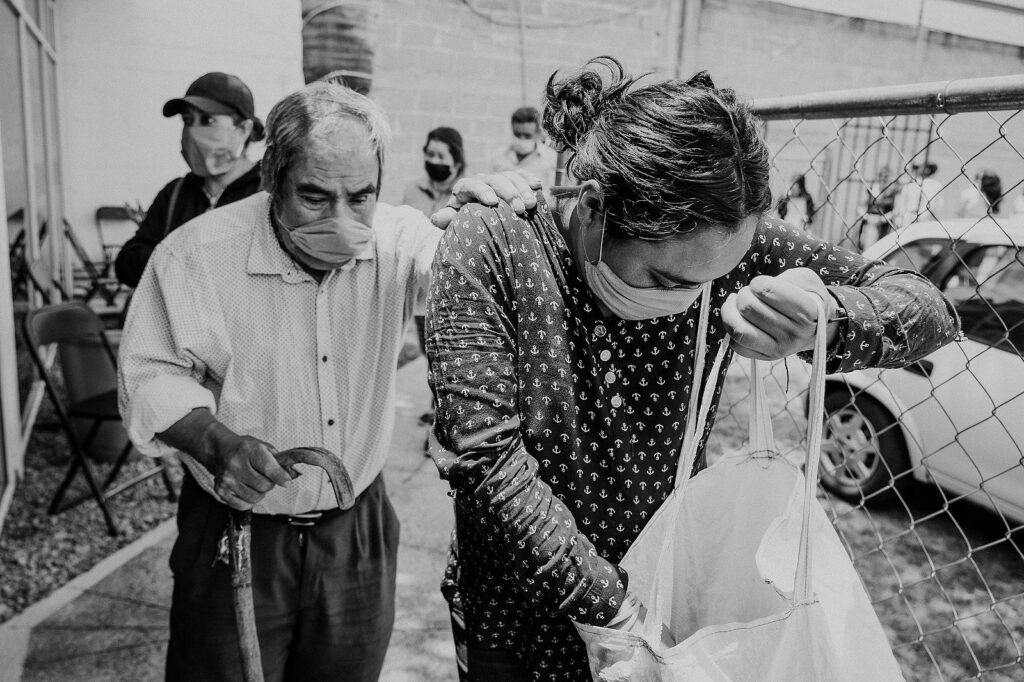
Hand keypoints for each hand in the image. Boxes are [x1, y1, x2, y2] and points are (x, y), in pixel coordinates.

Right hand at [207, 432, 293, 510]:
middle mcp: (235, 465)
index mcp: (249, 450)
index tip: (287, 482)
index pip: (269, 468)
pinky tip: (246, 489)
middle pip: (264, 486)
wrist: (220, 451)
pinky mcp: (221, 491)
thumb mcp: (264, 447)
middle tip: (264, 477)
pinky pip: (243, 505)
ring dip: (259, 493)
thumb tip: (295, 474)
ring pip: (255, 498)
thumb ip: (280, 460)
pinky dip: (248, 500)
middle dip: (269, 483)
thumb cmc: (246, 450)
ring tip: (254, 482)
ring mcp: (227, 479)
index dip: (280, 477)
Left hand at [430, 170, 542, 227]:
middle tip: (521, 209)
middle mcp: (482, 180)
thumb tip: (435, 218)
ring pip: (510, 176)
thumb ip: (447, 220)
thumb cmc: (465, 223)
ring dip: (523, 189)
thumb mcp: (455, 222)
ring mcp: (498, 179)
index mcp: (465, 188)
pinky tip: (538, 185)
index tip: (492, 202)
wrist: (479, 221)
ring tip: (532, 204)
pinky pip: (521, 176)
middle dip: (509, 193)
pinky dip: (529, 179)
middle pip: (495, 179)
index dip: (481, 191)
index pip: (471, 184)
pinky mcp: (511, 181)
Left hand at [722, 268, 839, 360]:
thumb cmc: (805, 296)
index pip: (766, 290)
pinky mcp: (766, 357)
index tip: (763, 285)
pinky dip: (732, 328)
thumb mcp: (805, 279)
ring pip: (738, 328)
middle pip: (747, 307)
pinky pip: (736, 344)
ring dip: (732, 311)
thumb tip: (757, 289)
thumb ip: (785, 278)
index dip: (758, 283)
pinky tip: (740, 319)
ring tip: (739, 304)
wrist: (814, 326)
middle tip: (752, 294)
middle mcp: (794, 334)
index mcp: (808, 311)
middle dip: (744, 294)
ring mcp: (780, 349)